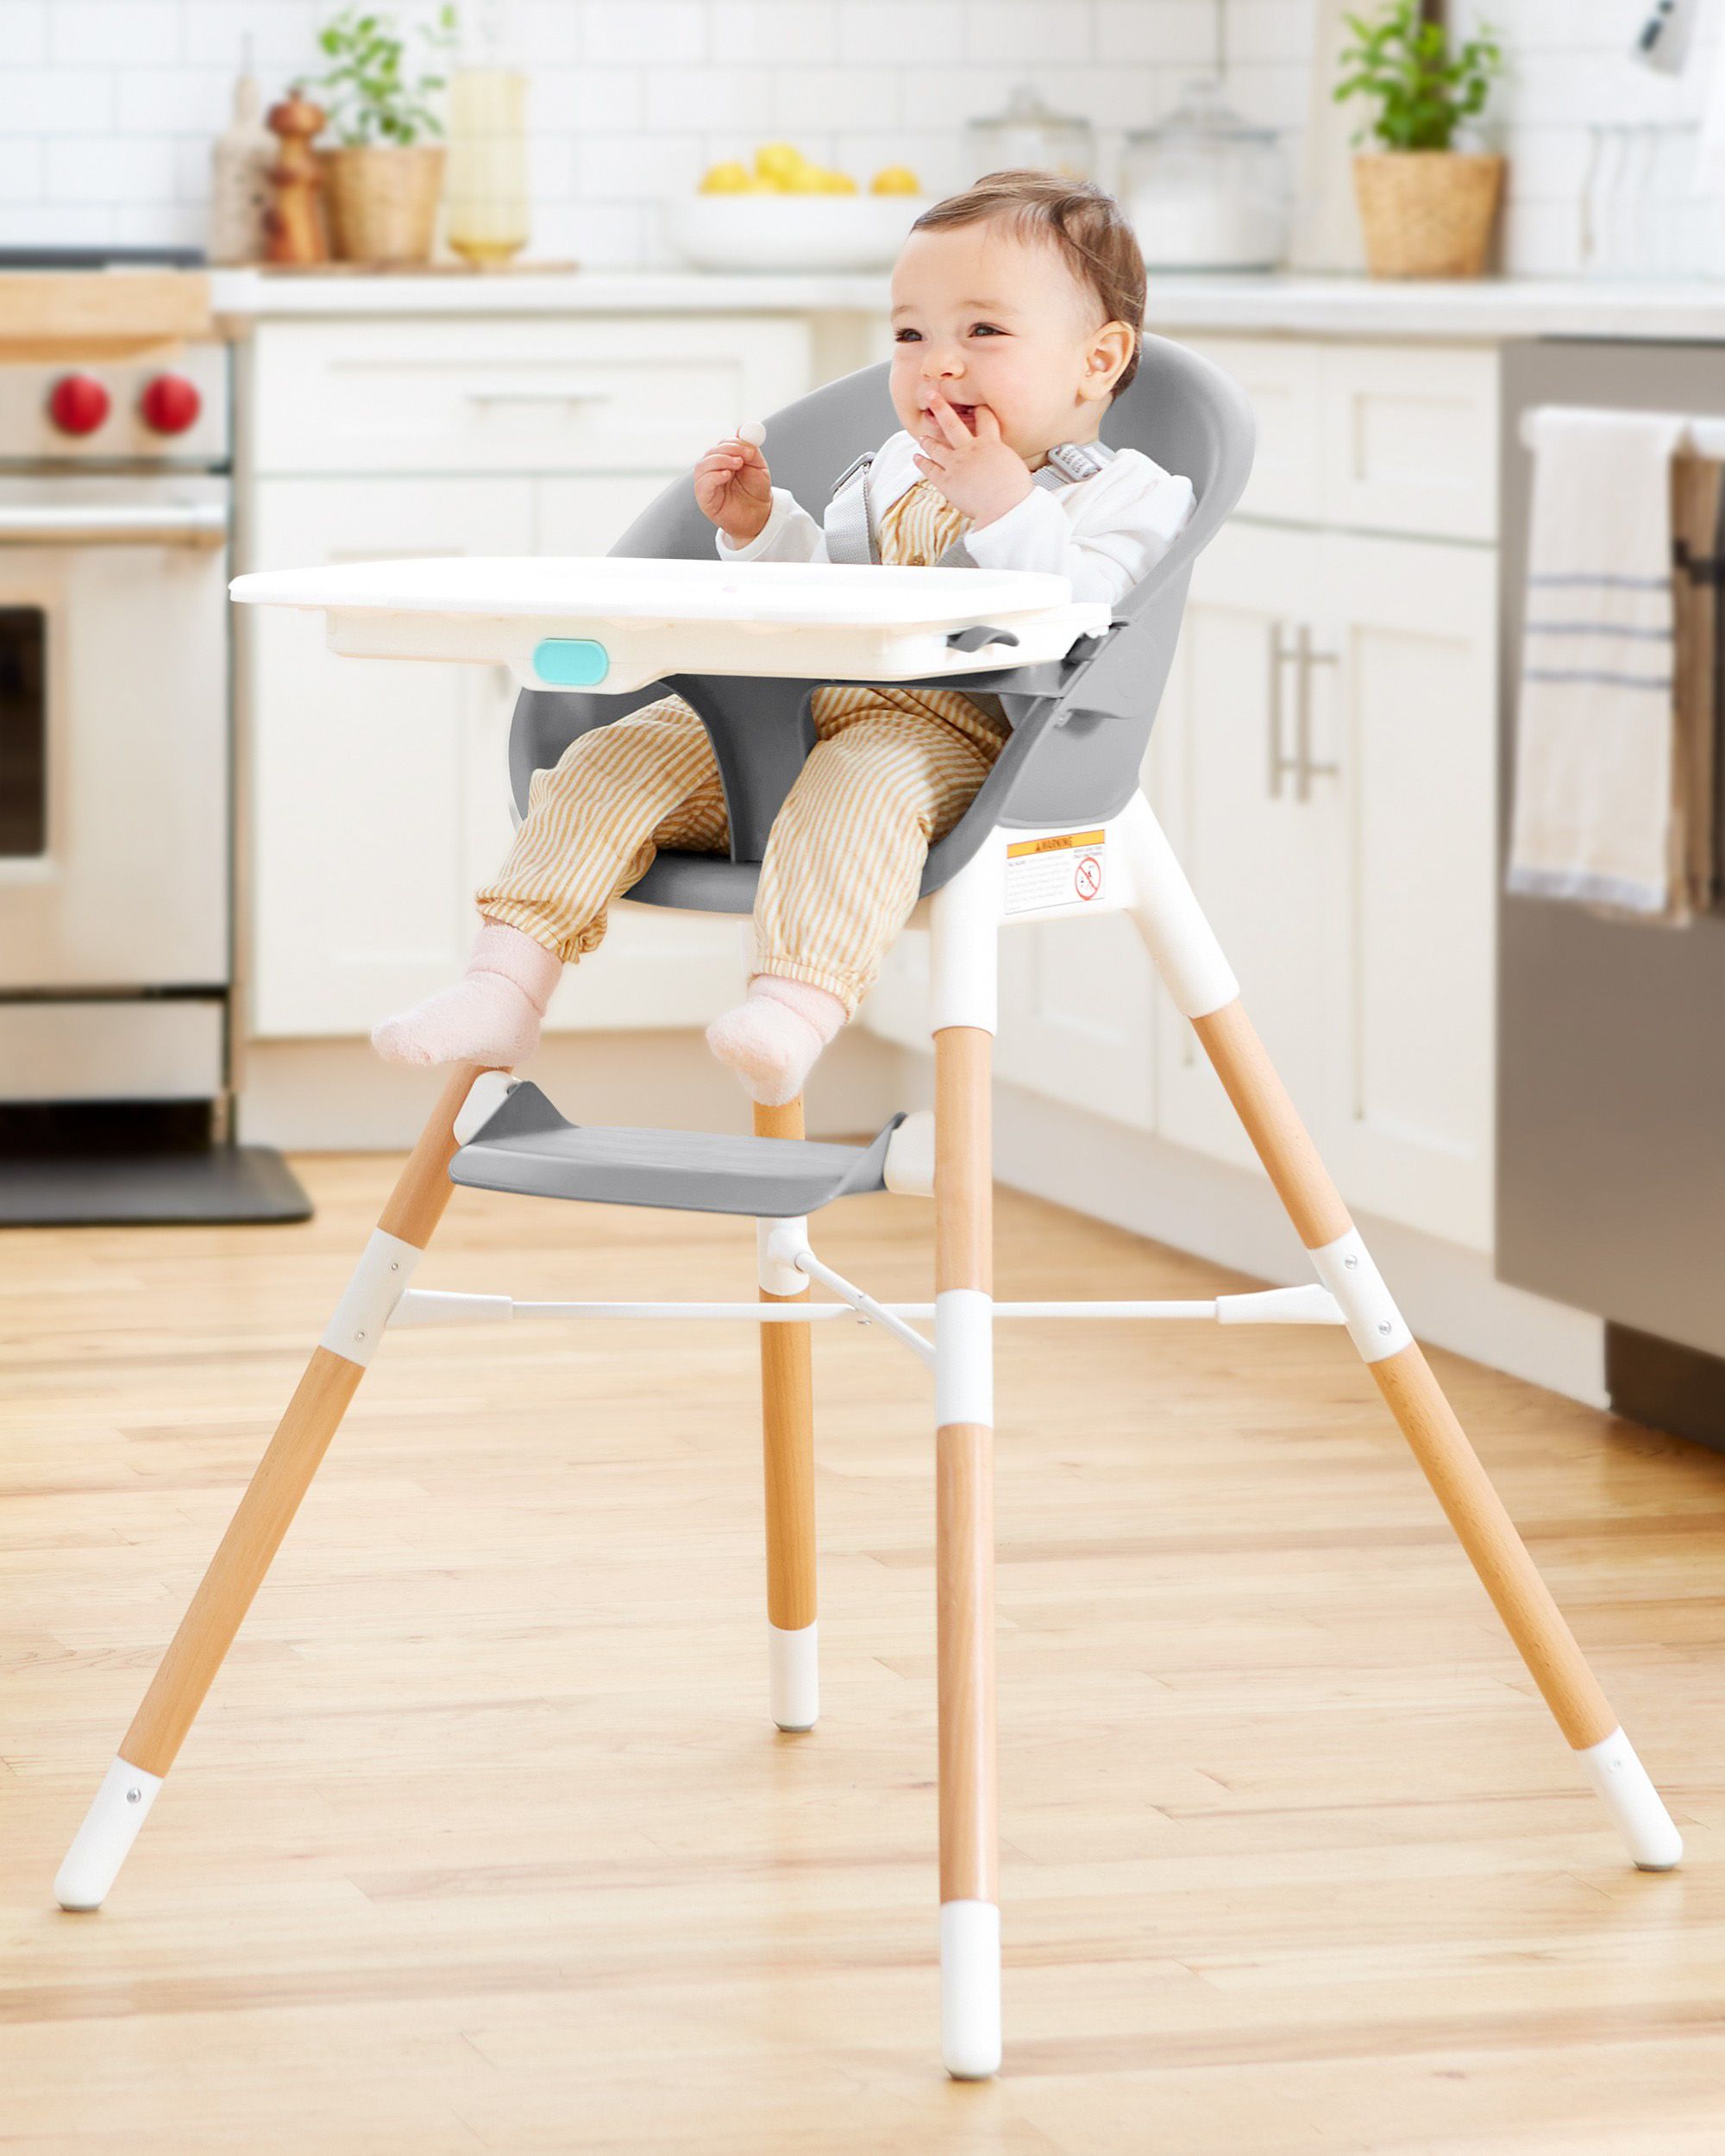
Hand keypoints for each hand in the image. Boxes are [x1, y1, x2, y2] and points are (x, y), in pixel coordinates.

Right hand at [695, 433, 772, 545]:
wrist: (760, 517)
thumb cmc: (756, 492)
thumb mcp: (758, 467)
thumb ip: (751, 449)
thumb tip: (742, 429)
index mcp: (724, 461)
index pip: (721, 445)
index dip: (733, 441)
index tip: (748, 446)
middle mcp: (712, 471)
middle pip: (711, 453)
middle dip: (728, 449)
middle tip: (744, 454)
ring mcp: (706, 485)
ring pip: (703, 465)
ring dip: (720, 460)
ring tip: (738, 465)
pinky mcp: (704, 499)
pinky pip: (702, 483)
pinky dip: (714, 476)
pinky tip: (727, 475)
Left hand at [913, 394, 1032, 527]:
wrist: (1006, 506)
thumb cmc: (1016, 491)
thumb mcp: (1015, 466)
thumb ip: (1004, 459)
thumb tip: (1005, 463)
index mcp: (991, 444)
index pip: (985, 419)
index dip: (980, 410)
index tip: (975, 405)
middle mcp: (970, 450)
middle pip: (952, 424)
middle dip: (941, 407)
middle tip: (931, 396)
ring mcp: (956, 464)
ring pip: (937, 447)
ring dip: (928, 441)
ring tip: (921, 436)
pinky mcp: (946, 482)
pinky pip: (930, 470)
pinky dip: (922, 463)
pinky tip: (916, 458)